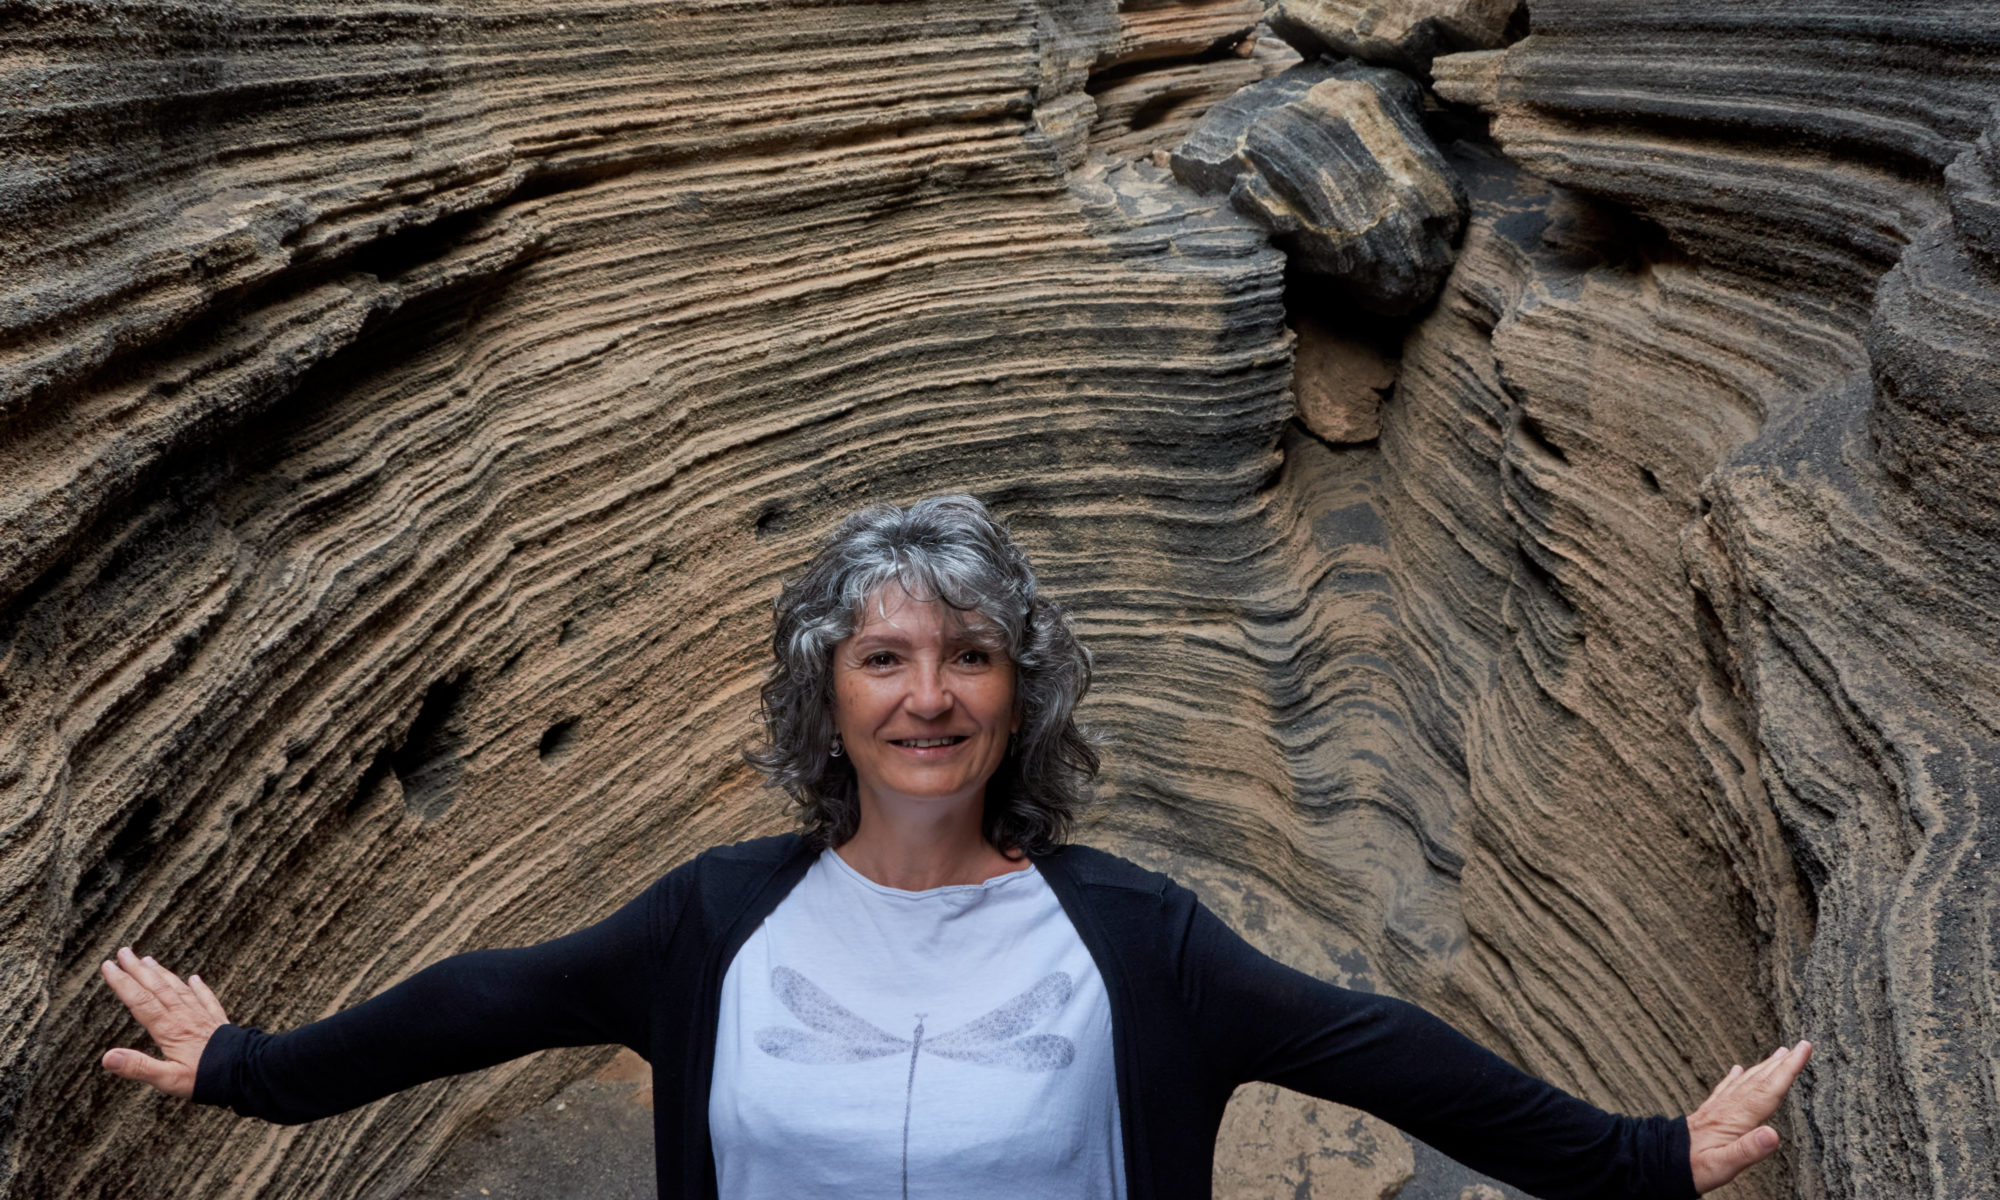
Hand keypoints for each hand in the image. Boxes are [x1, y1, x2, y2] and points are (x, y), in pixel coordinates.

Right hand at [99, 946, 230, 1098]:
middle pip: (157, 988)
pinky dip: (199, 987)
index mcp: (169, 1030)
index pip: (140, 1001)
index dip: (122, 983)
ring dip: (162, 974)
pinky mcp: (219, 1022)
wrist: (248, 1073)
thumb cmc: (208, 1078)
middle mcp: (185, 1017)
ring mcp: (203, 1017)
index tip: (108, 966)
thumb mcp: (168, 1079)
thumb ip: (138, 1067)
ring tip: (148, 959)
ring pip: (179, 989)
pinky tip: (195, 978)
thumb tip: (107, 1058)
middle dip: (137, 970)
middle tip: (123, 951)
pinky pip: (207, 999)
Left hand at [1688, 1040, 1812, 1191]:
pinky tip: (1738, 1069)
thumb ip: (1749, 1150)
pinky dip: (1735, 1077)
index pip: (1769, 1090)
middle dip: (1782, 1063)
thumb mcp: (1723, 1165)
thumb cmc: (1694, 1167)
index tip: (1803, 1049)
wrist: (1661, 1163)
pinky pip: (1726, 1088)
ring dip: (1764, 1067)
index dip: (1788, 1070)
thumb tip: (1774, 1134)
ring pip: (1746, 1082)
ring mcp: (1717, 1108)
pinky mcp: (1708, 1113)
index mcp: (1735, 1119)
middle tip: (1801, 1045)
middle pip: (1760, 1081)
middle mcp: (1727, 1108)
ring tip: (1779, 1052)